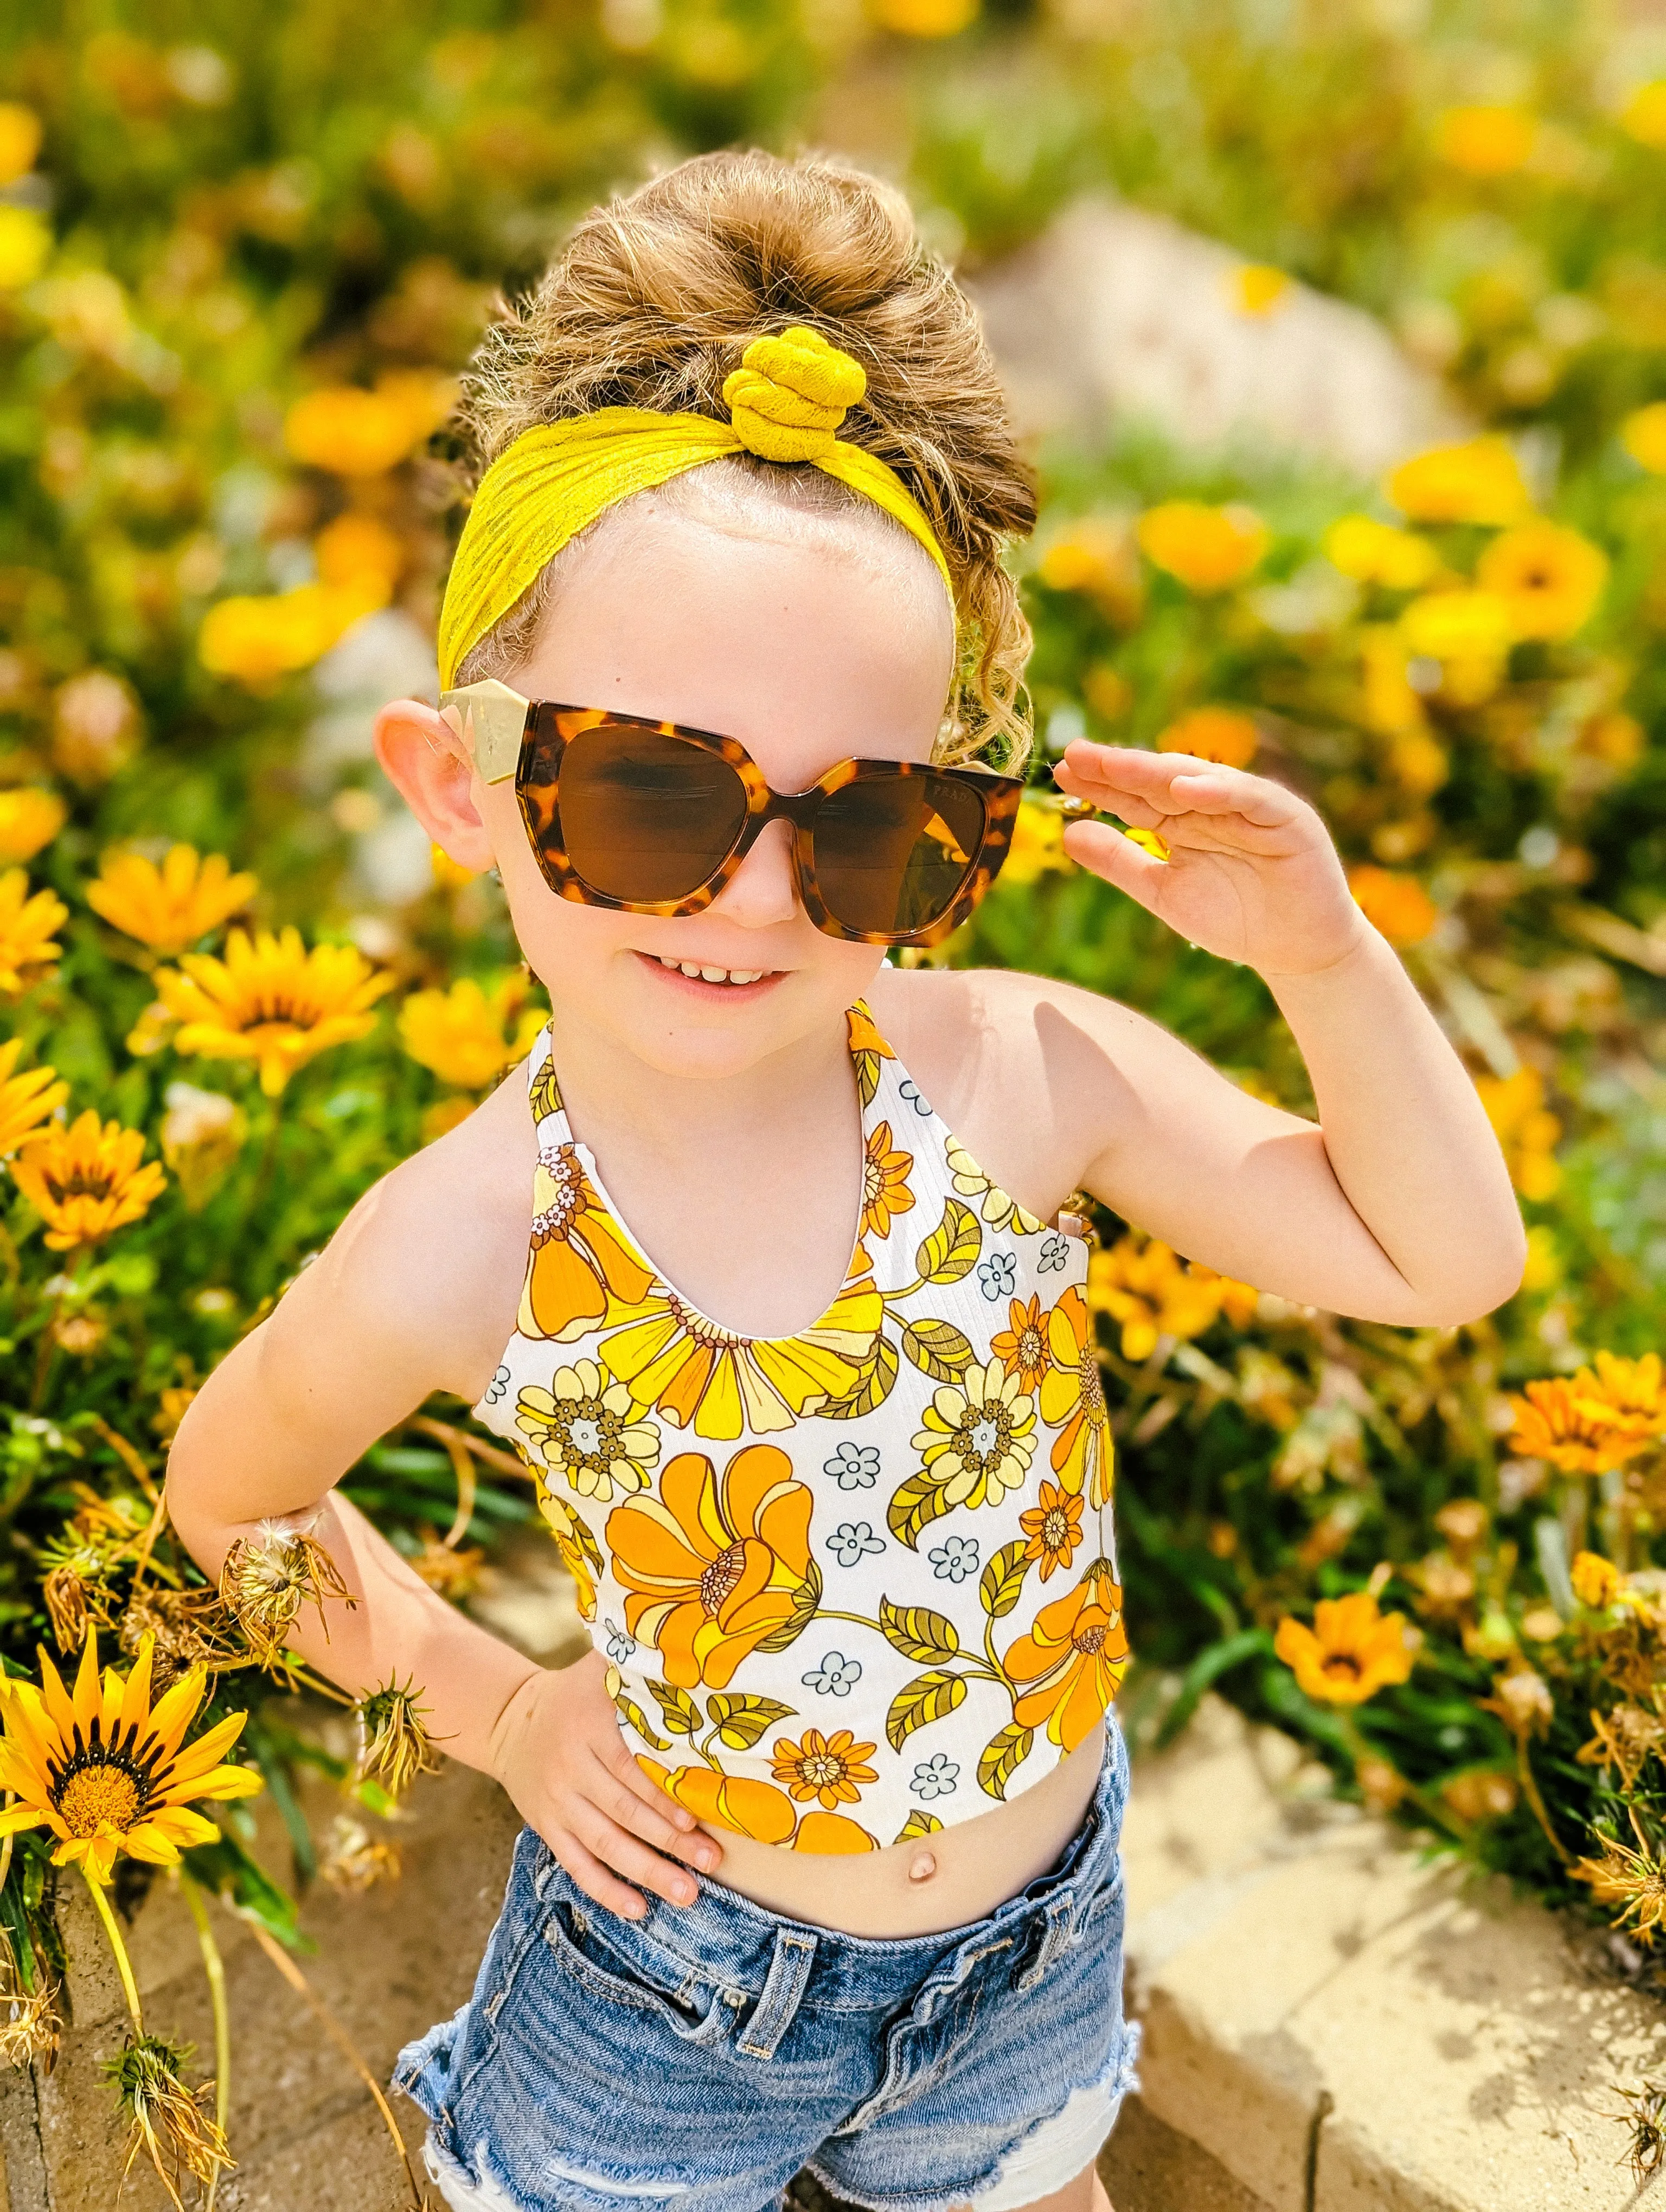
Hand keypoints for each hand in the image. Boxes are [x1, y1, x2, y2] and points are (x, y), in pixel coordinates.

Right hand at [487, 1648, 721, 1918]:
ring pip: (605, 1844)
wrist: (510, 1718)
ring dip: (647, 1872)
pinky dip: (606, 1890)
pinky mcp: (548, 1828)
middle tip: (710, 1862)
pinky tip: (638, 1909)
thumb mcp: (601, 1667)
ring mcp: (558, 1803)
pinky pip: (577, 1865)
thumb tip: (693, 1652)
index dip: (662, 1795)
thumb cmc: (577, 1693)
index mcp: (589, 1726)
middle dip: (669, 1840)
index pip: (630, 1766)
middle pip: (624, 1811)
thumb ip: (640, 1663)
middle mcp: (571, 1768)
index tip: (698, 1818)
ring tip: (687, 1893)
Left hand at [1052, 742, 1367, 977]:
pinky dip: (1219, 791)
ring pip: (1202, 781)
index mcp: (1184, 822)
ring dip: (1159, 771)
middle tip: (1077, 754)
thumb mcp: (1164, 892)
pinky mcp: (1287, 819)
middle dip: (1120, 767)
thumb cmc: (1235, 921)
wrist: (1296, 953)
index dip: (1101, 783)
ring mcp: (1251, 809)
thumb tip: (1069, 833)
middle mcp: (1214, 807)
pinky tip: (1183, 787)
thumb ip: (1121, 863)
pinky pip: (1251, 798)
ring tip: (1116, 764)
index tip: (1063, 770)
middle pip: (1161, 781)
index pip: (1136, 796)